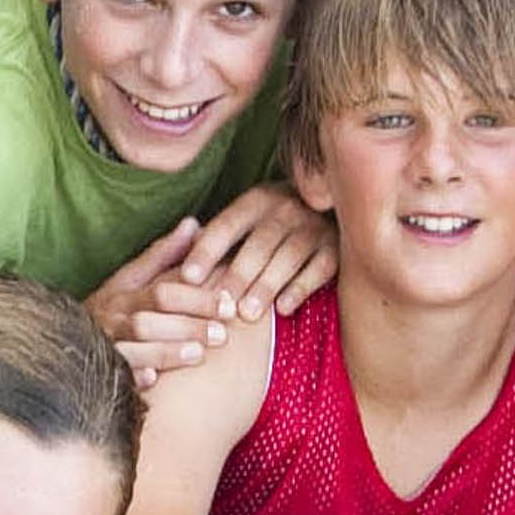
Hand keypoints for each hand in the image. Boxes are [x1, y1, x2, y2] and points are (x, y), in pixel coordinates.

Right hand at [86, 218, 233, 386]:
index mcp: (124, 293)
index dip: (196, 297)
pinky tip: (153, 380)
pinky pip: (113, 376)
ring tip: (198, 354)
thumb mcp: (132, 278)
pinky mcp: (96, 374)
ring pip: (132, 348)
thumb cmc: (110, 308)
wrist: (62, 340)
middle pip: (148, 320)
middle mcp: (111, 318)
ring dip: (165, 351)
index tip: (228, 304)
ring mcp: (102, 346)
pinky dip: (132, 376)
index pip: (162, 292)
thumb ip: (164, 255)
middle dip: (187, 326)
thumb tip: (194, 223)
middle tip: (222, 334)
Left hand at [184, 183, 337, 319]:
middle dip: (238, 275)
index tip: (188, 278)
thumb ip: (218, 238)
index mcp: (256, 200)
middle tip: (220, 305)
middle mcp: (285, 208)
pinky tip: (284, 308)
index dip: (207, 250)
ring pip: (288, 256)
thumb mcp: (248, 220)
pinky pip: (319, 268)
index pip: (227, 224)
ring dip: (266, 285)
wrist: (334, 209)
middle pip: (258, 243)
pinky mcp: (336, 247)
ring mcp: (313, 226)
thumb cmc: (273, 224)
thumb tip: (178, 266)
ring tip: (247, 314)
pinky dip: (301, 288)